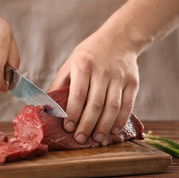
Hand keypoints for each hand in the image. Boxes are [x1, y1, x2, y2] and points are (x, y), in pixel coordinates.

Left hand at [48, 29, 139, 143]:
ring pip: (112, 107)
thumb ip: (59, 84)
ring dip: (104, 126)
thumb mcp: (70, 64)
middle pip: (95, 104)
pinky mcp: (133, 82)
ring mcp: (119, 77)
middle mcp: (102, 71)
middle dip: (87, 125)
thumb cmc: (89, 54)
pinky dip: (121, 120)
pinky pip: (128, 105)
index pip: (78, 94)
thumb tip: (45, 105)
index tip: (68, 128)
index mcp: (83, 66)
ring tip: (96, 140)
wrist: (120, 38)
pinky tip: (113, 130)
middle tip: (80, 139)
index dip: (73, 113)